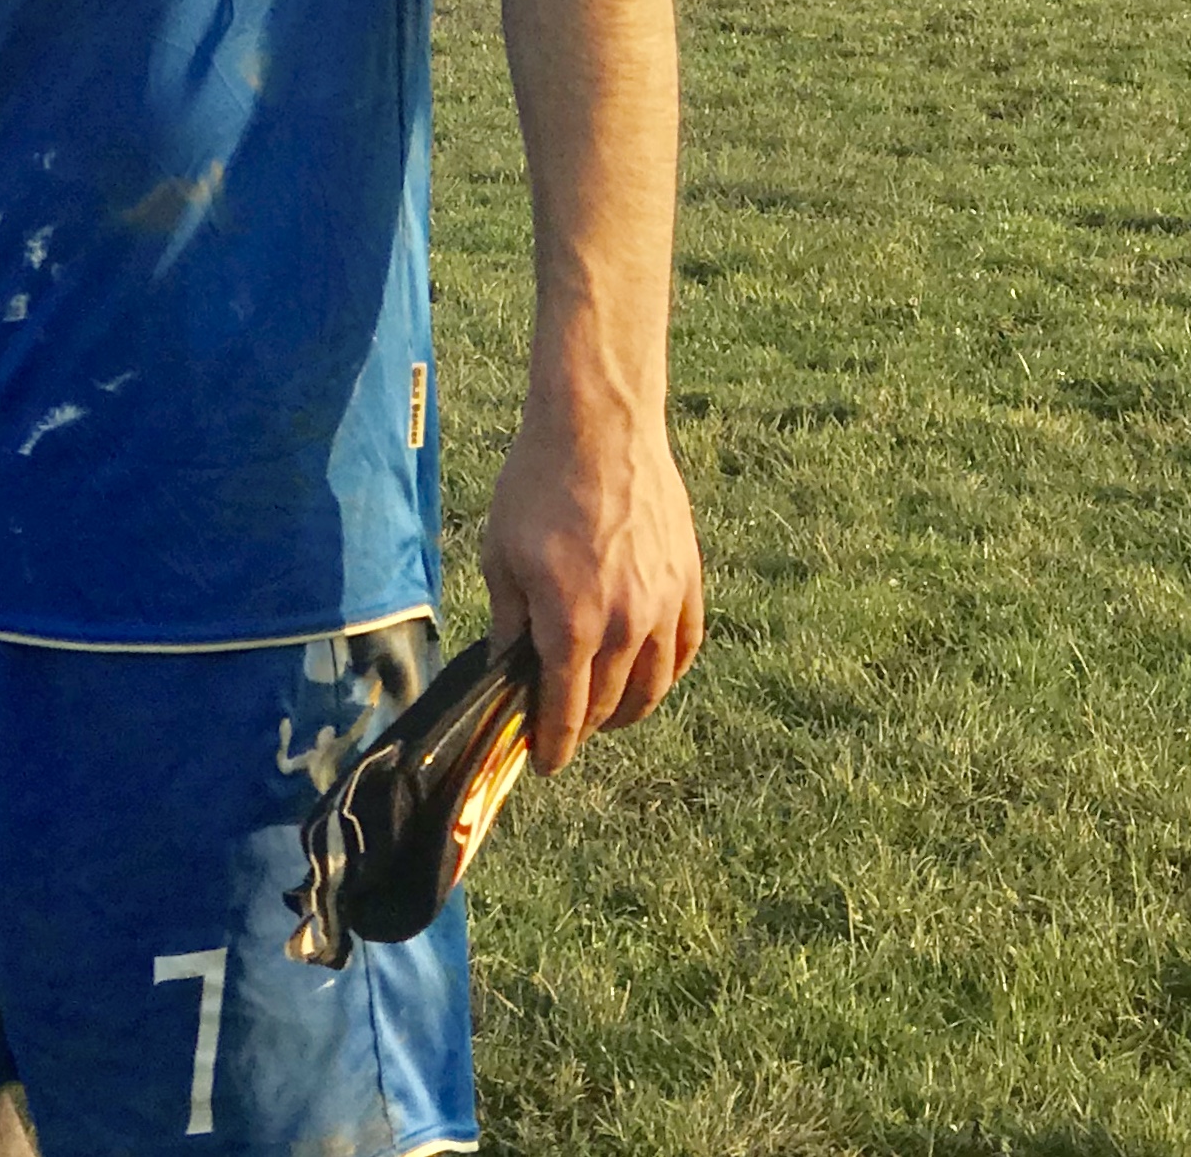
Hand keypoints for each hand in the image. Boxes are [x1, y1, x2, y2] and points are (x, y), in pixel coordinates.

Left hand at [479, 386, 704, 774]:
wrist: (598, 427)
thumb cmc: (537, 487)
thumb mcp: (501, 557)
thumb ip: (508, 622)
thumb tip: (508, 666)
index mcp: (571, 625)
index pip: (566, 711)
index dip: (554, 745)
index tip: (546, 762)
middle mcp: (625, 626)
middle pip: (610, 704)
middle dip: (586, 727)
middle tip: (569, 729)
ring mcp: (664, 604)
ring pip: (655, 685)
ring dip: (631, 709)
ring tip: (610, 711)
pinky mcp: (689, 579)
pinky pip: (687, 646)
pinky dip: (669, 672)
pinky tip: (653, 676)